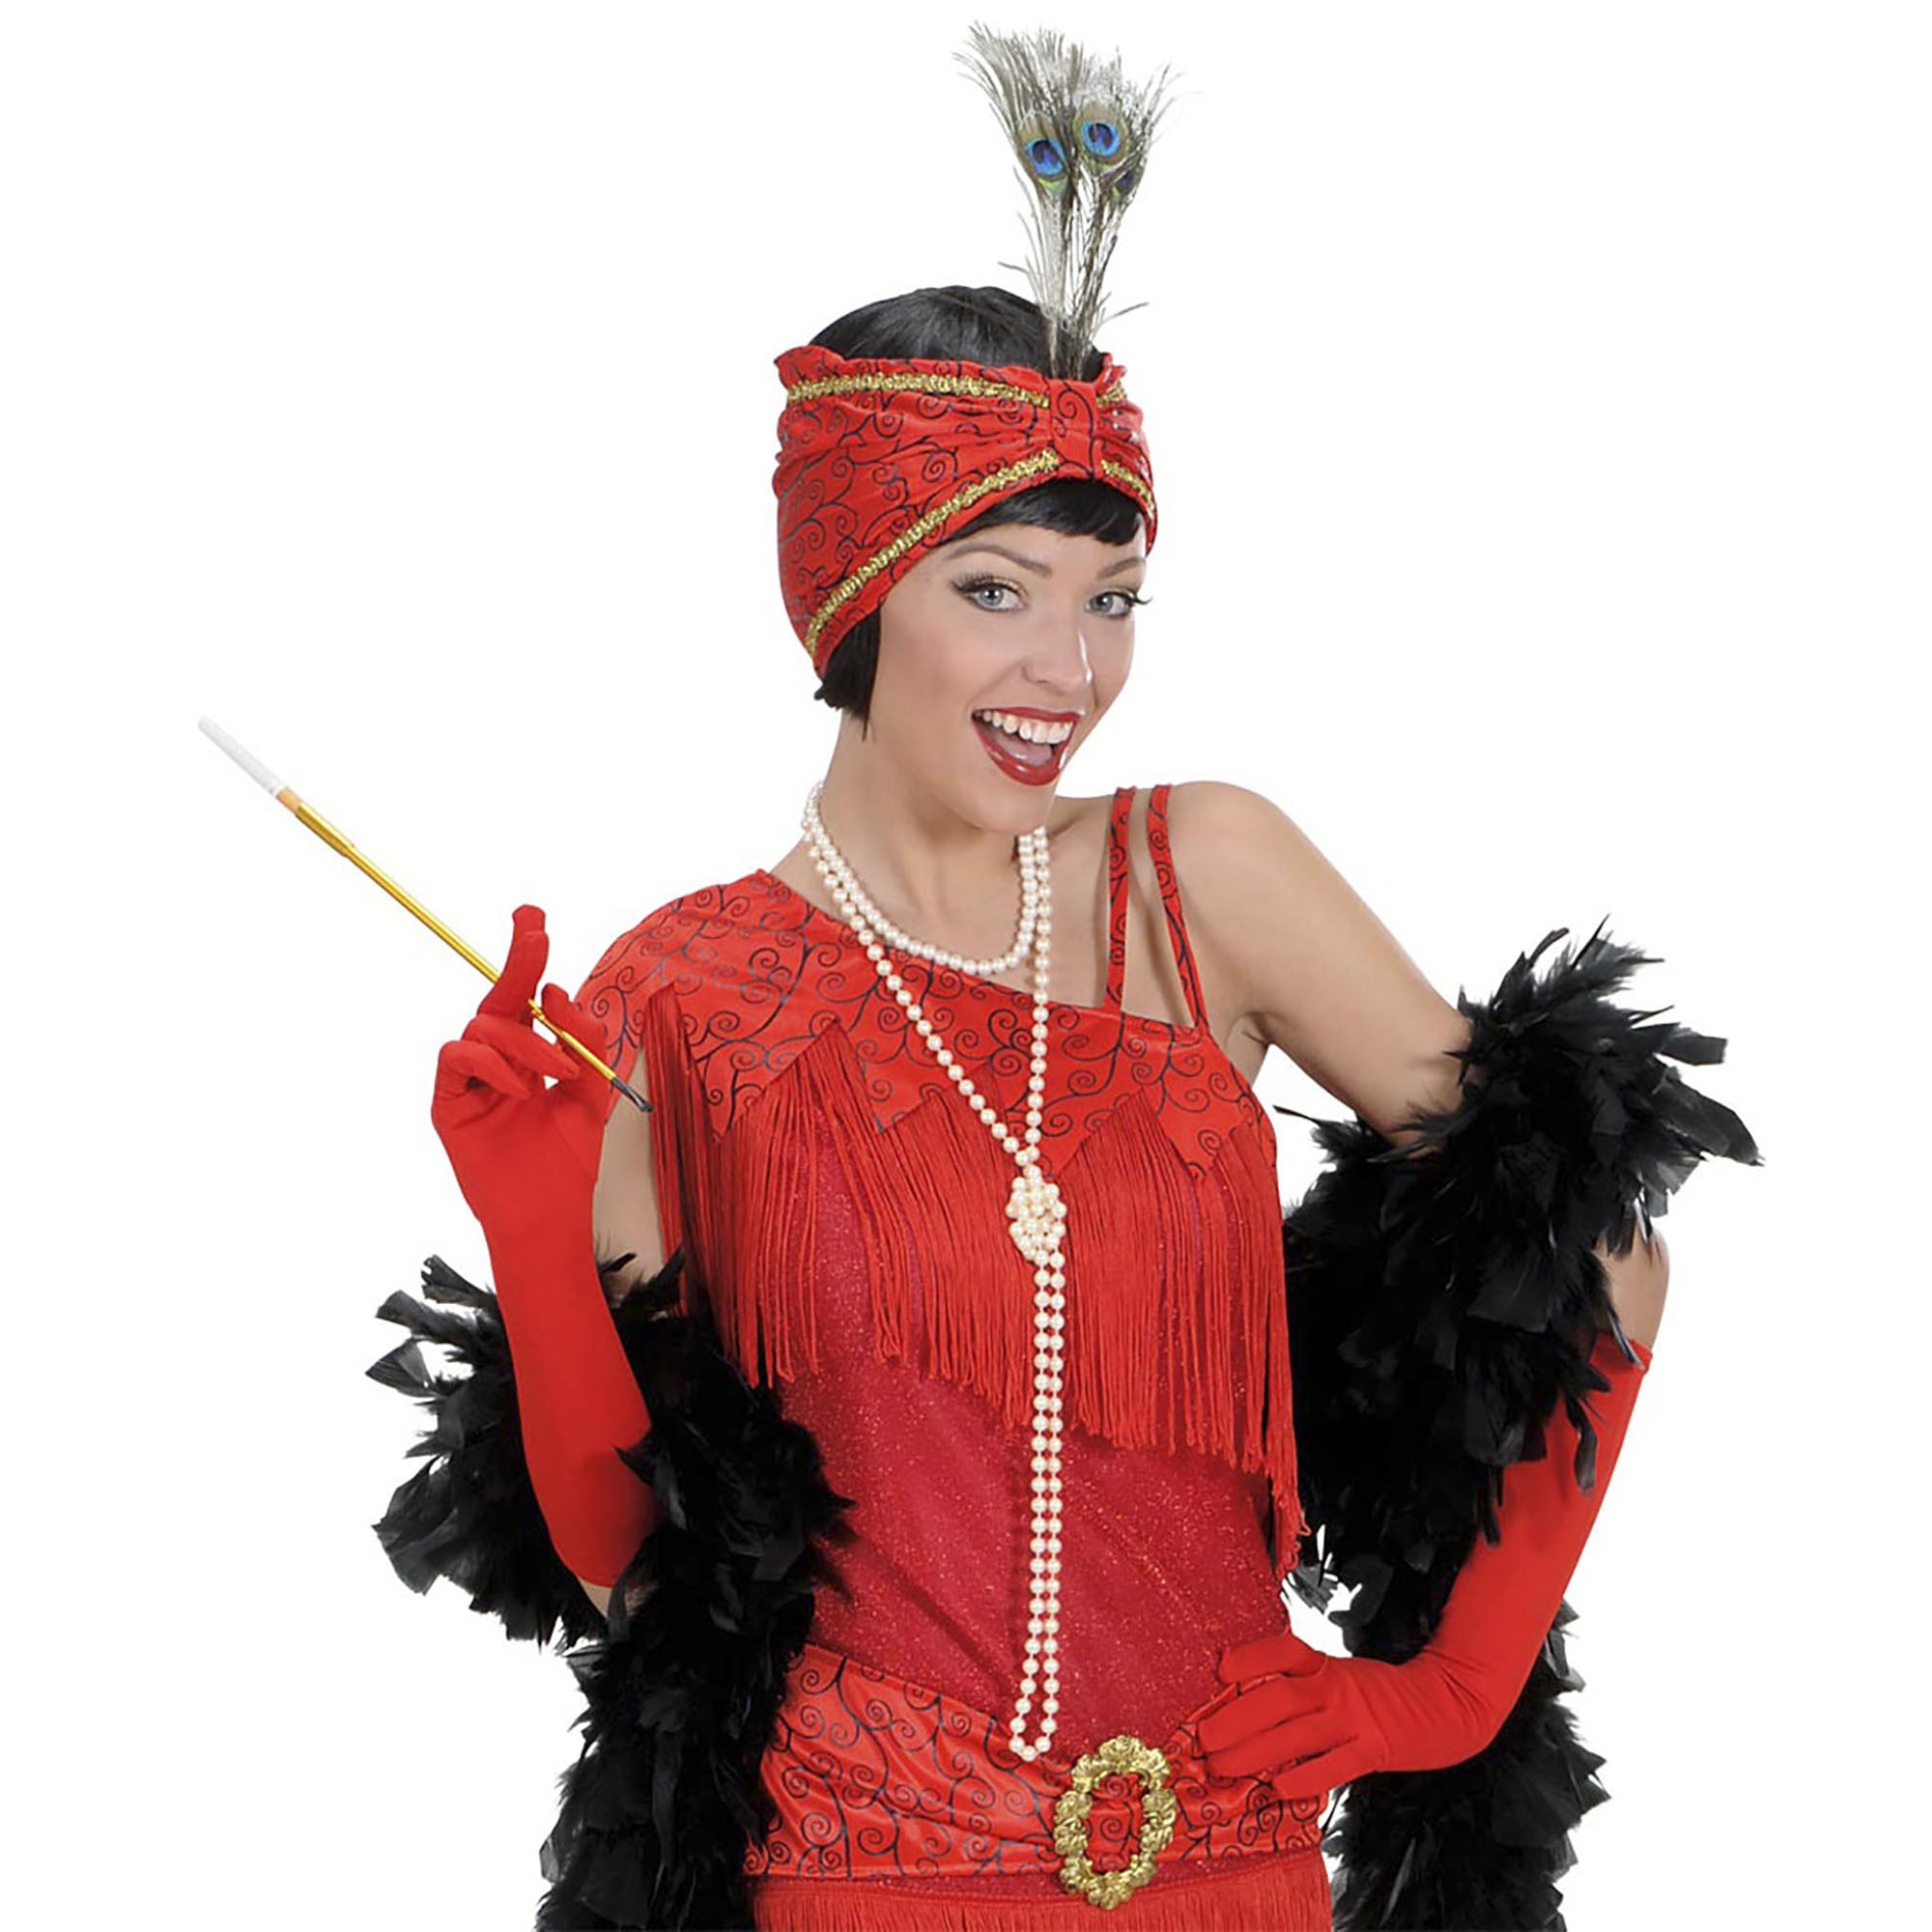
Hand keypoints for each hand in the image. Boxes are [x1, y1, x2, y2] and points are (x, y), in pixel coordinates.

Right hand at [431, 903, 619, 1249]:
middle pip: (498, 995)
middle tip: (537, 934)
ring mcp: (470, 1078)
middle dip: (517, 959)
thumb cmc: (568, 1157)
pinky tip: (519, 1088)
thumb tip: (557, 991)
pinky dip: (492, 1064)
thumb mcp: (593, 1090)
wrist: (550, 1211)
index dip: (524, 953)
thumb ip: (582, 1039)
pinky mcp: (448, 1101)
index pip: (525, 994)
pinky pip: (458, 1057)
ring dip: (525, 1042)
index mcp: (531, 1052)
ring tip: (555, 1074)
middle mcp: (497, 1058)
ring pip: (483, 1025)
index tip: (533, 916)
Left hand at [1200, 1624, 1483, 1802]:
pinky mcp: (1373, 1751)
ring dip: (1253, 1754)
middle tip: (1204, 1740)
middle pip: (1278, 1699)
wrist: (1444, 1704)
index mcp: (1325, 1664)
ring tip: (1222, 1767)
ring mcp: (1354, 1719)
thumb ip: (1301, 1684)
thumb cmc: (1378, 1693)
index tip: (1220, 1671)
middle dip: (1235, 1719)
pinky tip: (1278, 1789)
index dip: (1250, 1657)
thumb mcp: (1338, 1676)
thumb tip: (1244, 1701)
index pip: (1283, 1650)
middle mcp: (1335, 1688)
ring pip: (1296, 1736)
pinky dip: (1303, 1779)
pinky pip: (1333, 1767)